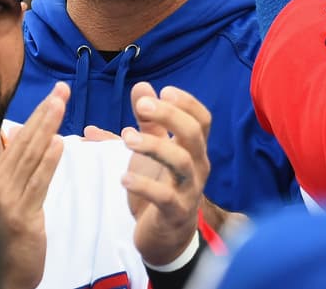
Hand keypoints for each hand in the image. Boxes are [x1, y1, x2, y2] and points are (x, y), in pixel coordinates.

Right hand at [0, 82, 68, 288]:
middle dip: (44, 113)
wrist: (5, 275)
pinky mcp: (21, 218)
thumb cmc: (8, 231)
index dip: (38, 113)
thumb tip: (29, 133)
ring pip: (30, 158)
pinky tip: (59, 143)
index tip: (56, 91)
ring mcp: (5, 201)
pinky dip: (48, 162)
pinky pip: (37, 185)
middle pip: (24, 142)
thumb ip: (18, 168)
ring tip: (61, 104)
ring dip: (47, 128)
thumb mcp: (10, 196)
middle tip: (63, 89)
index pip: (17, 139)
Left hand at [122, 82, 211, 266]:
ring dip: (154, 146)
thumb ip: (147, 122)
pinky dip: (144, 185)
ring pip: (181, 162)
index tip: (164, 91)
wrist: (165, 239)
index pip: (202, 119)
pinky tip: (123, 177)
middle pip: (195, 133)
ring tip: (127, 139)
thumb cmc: (160, 188)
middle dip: (170, 115)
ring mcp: (190, 190)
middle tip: (142, 106)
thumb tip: (140, 86)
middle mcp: (198, 166)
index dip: (187, 103)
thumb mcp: (152, 152)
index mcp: (194, 150)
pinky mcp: (176, 213)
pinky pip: (165, 197)